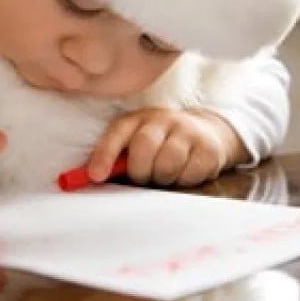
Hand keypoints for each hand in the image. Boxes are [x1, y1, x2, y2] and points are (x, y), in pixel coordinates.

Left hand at [88, 108, 247, 186]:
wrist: (207, 132)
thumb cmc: (161, 143)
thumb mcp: (137, 141)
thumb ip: (116, 158)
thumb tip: (90, 178)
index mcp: (138, 118)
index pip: (117, 132)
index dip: (104, 154)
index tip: (95, 176)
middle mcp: (163, 119)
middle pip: (144, 147)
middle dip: (139, 171)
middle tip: (143, 177)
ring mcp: (188, 131)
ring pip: (167, 164)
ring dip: (162, 178)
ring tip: (165, 174)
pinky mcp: (209, 148)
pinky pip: (190, 174)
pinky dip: (184, 181)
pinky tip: (184, 173)